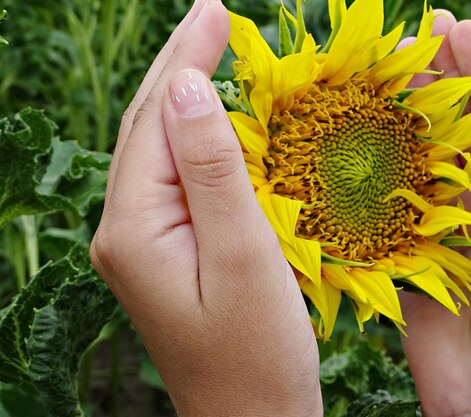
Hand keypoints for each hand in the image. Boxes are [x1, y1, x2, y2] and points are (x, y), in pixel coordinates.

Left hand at [90, 1, 321, 415]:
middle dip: (178, 66)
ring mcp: (143, 242)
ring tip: (214, 51)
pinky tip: (217, 120)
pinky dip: (200, 140)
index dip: (183, 59)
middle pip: (148, 127)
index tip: (216, 9)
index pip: (154, 120)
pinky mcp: (168, 251)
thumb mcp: (245, 257)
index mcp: (134, 228)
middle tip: (213, 15)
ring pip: (162, 151)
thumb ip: (215, 170)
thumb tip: (185, 85)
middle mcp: (125, 230)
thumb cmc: (260, 353)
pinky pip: (179, 180)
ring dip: (188, 98)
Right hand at [399, 12, 470, 416]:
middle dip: (438, 79)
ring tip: (382, 74)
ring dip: (401, 114)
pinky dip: (372, 170)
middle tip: (414, 35)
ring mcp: (435, 221)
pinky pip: (385, 203)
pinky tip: (356, 141)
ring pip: (416, 156)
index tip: (455, 28)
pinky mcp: (402, 247)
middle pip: (454, 126)